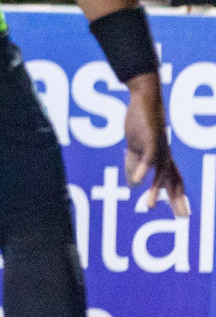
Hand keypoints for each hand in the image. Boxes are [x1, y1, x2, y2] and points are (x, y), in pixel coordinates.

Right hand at [123, 73, 189, 215]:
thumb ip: (134, 166)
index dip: (178, 197)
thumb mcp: (134, 147)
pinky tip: (137, 183)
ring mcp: (159, 149)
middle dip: (178, 200)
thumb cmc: (141, 122)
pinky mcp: (151, 141)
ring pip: (160, 174)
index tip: (183, 213)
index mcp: (162, 158)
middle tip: (183, 218)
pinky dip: (142, 172)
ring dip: (155, 192)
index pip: (174, 181)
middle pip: (174, 181)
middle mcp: (165, 156)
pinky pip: (148, 160)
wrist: (144, 99)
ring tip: (148, 207)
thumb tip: (134, 186)